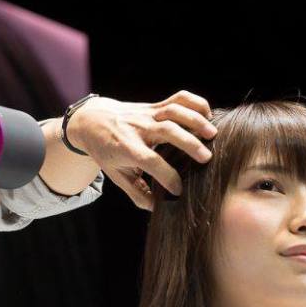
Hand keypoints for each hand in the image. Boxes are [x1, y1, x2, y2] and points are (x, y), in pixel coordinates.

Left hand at [66, 90, 216, 210]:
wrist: (92, 121)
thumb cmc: (106, 150)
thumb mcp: (115, 175)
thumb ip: (136, 193)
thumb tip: (156, 209)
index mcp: (127, 148)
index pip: (150, 161)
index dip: (167, 176)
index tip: (178, 190)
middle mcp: (139, 128)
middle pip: (167, 131)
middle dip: (189, 144)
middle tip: (207, 158)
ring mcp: (148, 114)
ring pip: (174, 111)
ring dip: (195, 120)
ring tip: (213, 134)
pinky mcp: (155, 105)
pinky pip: (178, 98)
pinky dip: (195, 102)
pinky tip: (208, 115)